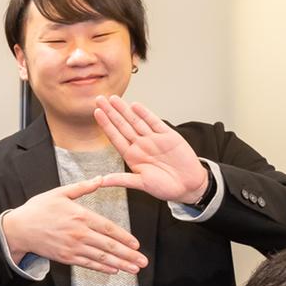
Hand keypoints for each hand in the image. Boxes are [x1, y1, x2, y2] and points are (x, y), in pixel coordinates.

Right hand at [0, 176, 147, 274]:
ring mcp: (72, 247)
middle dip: (128, 255)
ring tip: (133, 269)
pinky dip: (102, 268)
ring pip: (101, 257)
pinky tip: (113, 270)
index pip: (108, 228)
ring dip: (120, 264)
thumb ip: (82, 188)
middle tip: (143, 262)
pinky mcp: (65, 257)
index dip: (124, 237)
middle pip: (109, 246)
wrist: (18, 229)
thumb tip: (100, 179)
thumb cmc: (38, 209)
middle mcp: (79, 233)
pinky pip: (88, 264)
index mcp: (80, 215)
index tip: (136, 244)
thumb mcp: (59, 193)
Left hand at [92, 96, 209, 204]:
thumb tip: (101, 181)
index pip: (115, 137)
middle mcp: (141, 145)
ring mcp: (154, 139)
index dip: (106, 124)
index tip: (96, 113)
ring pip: (136, 121)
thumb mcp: (141, 184)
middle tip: (99, 99)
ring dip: (125, 110)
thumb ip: (122, 180)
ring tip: (114, 99)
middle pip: (123, 125)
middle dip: (111, 112)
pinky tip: (135, 106)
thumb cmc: (165, 187)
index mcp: (132, 156)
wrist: (189, 185)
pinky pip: (154, 122)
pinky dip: (145, 114)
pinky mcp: (168, 136)